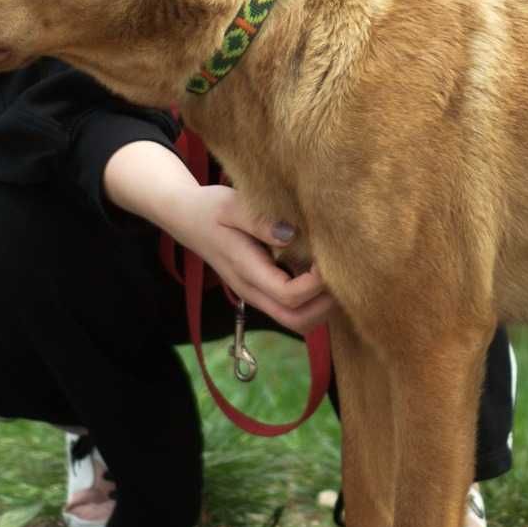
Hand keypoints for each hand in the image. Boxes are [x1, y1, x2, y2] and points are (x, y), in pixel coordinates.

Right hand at [169, 184, 337, 331]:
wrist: (187, 218)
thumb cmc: (211, 208)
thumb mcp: (231, 206)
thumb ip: (259, 221)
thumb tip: (290, 235)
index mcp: (247, 272)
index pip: (290, 296)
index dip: (316, 283)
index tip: (326, 257)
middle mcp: (253, 291)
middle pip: (298, 321)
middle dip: (326, 304)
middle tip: (340, 273)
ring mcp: (258, 295)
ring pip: (298, 321)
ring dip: (322, 305)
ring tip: (333, 273)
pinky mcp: (263, 291)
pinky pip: (293, 309)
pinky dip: (314, 300)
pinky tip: (320, 271)